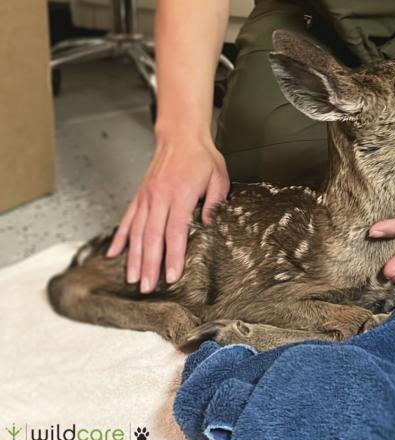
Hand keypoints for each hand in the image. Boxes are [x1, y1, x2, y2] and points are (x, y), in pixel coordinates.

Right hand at [106, 132, 229, 292]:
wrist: (181, 135)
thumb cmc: (202, 157)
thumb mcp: (219, 178)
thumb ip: (215, 203)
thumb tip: (209, 226)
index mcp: (180, 195)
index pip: (175, 232)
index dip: (173, 256)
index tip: (171, 276)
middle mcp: (159, 197)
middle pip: (152, 237)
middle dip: (149, 265)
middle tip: (146, 287)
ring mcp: (147, 196)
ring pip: (137, 232)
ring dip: (134, 257)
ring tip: (132, 278)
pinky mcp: (140, 195)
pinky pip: (127, 219)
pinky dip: (120, 237)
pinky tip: (113, 253)